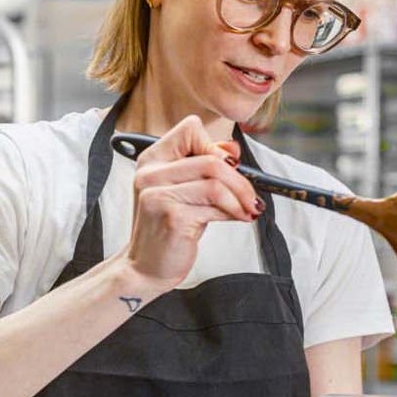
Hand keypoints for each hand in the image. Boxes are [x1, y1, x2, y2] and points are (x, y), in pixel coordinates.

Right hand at [118, 116, 260, 292]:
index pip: (190, 129)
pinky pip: (215, 207)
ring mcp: (159, 195)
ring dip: (240, 197)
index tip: (229, 167)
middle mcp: (150, 174)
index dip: (215, 147)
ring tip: (247, 210)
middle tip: (250, 197)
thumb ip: (204, 166)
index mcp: (152, 160)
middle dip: (240, 180)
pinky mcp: (172, 217)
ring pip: (216, 182)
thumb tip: (232, 149)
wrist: (146, 267)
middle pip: (211, 160)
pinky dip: (233, 212)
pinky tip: (236, 218)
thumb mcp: (184, 190)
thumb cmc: (167, 228)